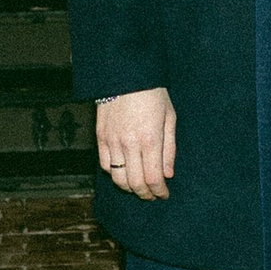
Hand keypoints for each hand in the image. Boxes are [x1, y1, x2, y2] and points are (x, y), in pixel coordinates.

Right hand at [96, 84, 175, 199]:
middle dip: (145, 194)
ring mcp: (112, 141)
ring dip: (129, 187)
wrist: (125, 74)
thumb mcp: (169, 118)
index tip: (164, 194)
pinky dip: (114, 173)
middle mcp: (130, 143)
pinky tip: (123, 171)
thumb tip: (168, 174)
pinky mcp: (100, 137)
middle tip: (152, 195)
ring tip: (138, 186)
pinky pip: (105, 165)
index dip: (159, 192)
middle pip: (135, 183)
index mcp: (150, 139)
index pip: (153, 178)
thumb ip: (169, 149)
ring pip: (117, 178)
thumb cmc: (152, 93)